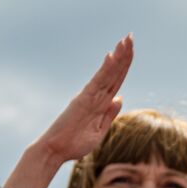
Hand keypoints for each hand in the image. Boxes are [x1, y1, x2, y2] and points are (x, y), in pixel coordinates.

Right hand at [0, 35, 132, 187]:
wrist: (55, 151)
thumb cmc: (75, 143)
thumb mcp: (100, 130)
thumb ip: (109, 114)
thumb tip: (119, 98)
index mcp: (101, 103)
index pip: (116, 80)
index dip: (124, 65)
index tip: (131, 49)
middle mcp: (95, 96)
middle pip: (113, 72)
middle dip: (123, 55)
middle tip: (130, 36)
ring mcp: (89, 96)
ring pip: (107, 74)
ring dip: (117, 57)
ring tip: (125, 41)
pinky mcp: (83, 100)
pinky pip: (97, 83)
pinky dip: (105, 70)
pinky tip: (111, 57)